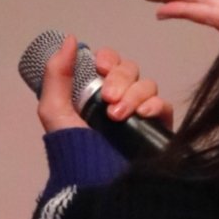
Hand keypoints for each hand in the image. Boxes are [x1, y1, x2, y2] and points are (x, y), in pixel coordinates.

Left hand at [37, 33, 173, 134]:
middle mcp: (119, 97)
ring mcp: (140, 112)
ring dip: (132, 94)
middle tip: (107, 98)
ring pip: (147, 84)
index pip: (110, 61)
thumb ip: (58, 74)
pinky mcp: (157, 127)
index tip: (100, 68)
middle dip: (119, 79)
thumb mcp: (54, 110)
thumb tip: (70, 39)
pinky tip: (142, 114)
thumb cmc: (72, 147)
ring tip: (118, 115)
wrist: (94, 180)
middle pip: (130, 69)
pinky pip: (164, 105)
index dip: (108, 59)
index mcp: (95, 90)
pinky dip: (154, 105)